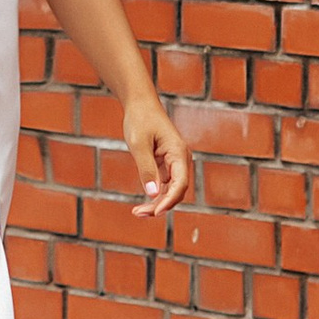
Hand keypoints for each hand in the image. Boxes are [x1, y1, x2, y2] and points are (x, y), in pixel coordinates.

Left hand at [122, 97, 190, 220]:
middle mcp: (180, 160)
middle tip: (138, 214)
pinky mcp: (165, 165)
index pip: (180, 183)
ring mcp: (174, 163)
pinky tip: (143, 204)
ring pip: (170, 190)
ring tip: (138, 213)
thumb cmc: (140, 120)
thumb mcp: (139, 144)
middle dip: (160, 206)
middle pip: (176, 190)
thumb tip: (153, 194)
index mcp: (178, 153)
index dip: (170, 200)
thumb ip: (146, 169)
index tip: (156, 212)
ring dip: (156, 203)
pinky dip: (155, 195)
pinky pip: (164, 185)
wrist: (140, 105)